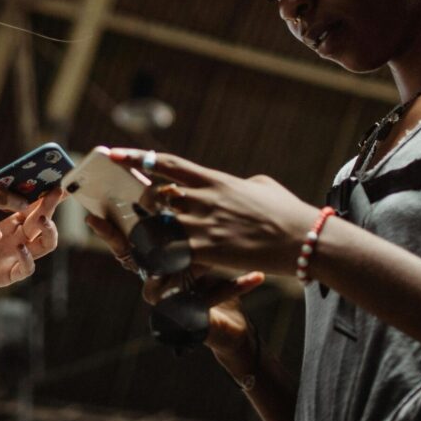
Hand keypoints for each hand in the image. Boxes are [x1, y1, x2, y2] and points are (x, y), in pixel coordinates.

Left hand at [0, 189, 63, 304]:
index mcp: (11, 222)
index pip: (34, 205)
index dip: (45, 194)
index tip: (54, 180)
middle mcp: (18, 237)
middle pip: (43, 220)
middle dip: (51, 205)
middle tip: (57, 191)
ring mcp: (17, 256)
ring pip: (46, 244)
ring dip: (49, 231)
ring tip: (42, 219)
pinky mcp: (9, 274)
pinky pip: (27, 268)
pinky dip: (27, 258)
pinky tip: (20, 248)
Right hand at [85, 214, 263, 358]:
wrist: (233, 324)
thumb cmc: (215, 273)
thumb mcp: (201, 240)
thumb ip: (186, 214)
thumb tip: (174, 181)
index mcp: (152, 260)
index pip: (125, 243)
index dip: (108, 232)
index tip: (94, 216)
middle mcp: (154, 282)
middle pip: (144, 259)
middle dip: (157, 240)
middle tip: (170, 223)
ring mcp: (169, 304)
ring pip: (172, 281)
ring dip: (199, 262)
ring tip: (219, 251)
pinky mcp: (191, 321)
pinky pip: (209, 300)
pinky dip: (234, 287)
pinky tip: (255, 277)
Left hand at [107, 149, 320, 275]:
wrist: (305, 239)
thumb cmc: (289, 212)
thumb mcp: (262, 187)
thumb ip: (239, 184)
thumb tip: (239, 184)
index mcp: (215, 180)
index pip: (167, 164)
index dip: (137, 158)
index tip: (115, 155)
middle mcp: (204, 198)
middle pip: (156, 195)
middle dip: (143, 203)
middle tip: (137, 211)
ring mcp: (204, 224)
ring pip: (158, 225)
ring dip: (149, 233)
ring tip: (144, 240)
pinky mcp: (209, 250)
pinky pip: (172, 252)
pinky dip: (161, 258)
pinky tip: (155, 265)